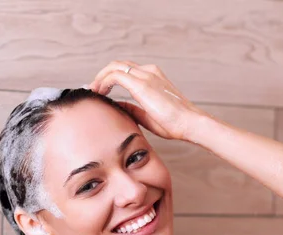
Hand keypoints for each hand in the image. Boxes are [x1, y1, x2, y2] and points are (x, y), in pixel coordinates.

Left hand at [88, 60, 213, 141]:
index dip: (110, 78)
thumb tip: (116, 105)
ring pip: (115, 66)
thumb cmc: (174, 123)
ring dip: (100, 77)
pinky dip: (103, 81)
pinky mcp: (141, 83)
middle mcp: (149, 72)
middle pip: (119, 65)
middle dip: (102, 75)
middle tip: (93, 89)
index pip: (127, 71)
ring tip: (93, 90)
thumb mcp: (146, 115)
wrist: (189, 122)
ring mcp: (146, 75)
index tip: (100, 90)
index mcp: (153, 77)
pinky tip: (99, 92)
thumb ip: (131, 108)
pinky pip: (115, 75)